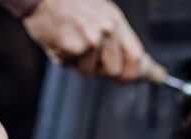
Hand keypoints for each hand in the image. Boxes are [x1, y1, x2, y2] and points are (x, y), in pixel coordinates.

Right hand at [23, 0, 143, 80]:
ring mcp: (91, 40)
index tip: (122, 80)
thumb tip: (120, 58)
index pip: (135, 55)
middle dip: (99, 71)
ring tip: (66, 40)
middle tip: (84, 58)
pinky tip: (55, 38)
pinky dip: (60, 56)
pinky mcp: (73, 47)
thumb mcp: (97, 9)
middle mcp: (107, 30)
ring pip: (89, 71)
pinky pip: (68, 65)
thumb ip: (111, 33)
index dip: (130, 73)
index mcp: (115, 20)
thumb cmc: (65, 1)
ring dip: (76, 63)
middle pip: (113, 70)